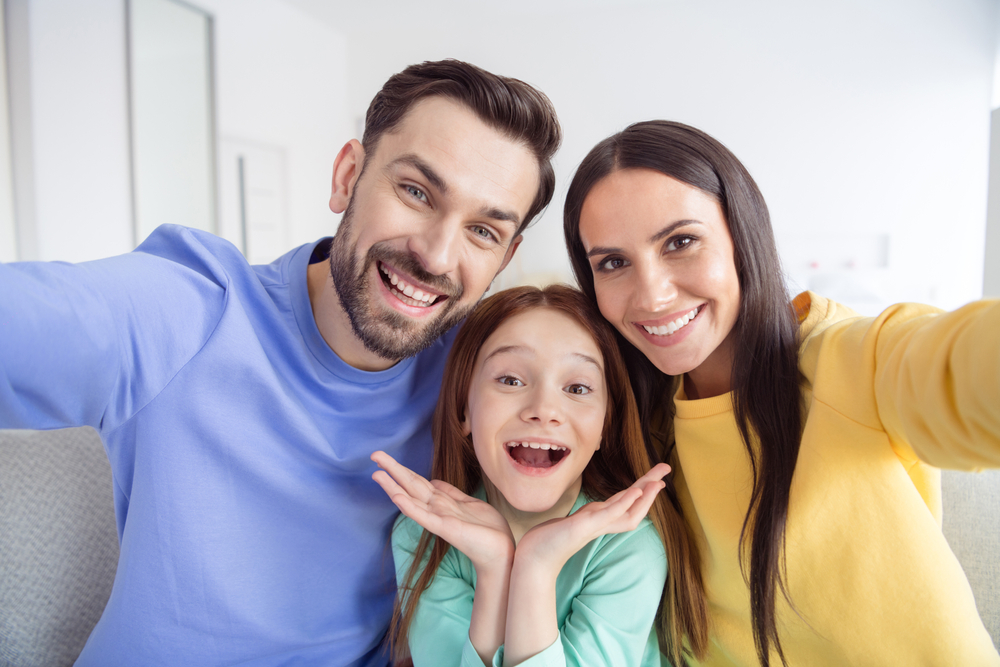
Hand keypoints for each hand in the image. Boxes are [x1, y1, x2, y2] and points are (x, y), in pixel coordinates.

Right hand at [371, 451, 515, 571]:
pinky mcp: (446, 528)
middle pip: (410, 485)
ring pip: (412, 498)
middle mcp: (436, 508)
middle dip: (393, 470)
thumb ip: (450, 492)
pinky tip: (397, 498)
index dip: (401, 469)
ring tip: (377, 474)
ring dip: (394, 486)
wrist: (500, 551)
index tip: (385, 459)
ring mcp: (439, 518)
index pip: (416, 482)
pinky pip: (425, 516)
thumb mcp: (468, 503)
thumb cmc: (486, 528)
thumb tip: (434, 481)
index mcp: (441, 501)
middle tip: (374, 455)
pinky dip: (410, 507)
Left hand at [516, 462, 670, 570]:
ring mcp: (594, 526)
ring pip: (626, 511)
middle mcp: (600, 524)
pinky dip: (624, 503)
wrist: (533, 560)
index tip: (657, 479)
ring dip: (644, 496)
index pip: (627, 504)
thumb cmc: (548, 543)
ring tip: (658, 482)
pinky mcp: (584, 527)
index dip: (644, 492)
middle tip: (667, 469)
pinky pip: (609, 514)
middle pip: (634, 506)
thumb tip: (596, 510)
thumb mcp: (571, 523)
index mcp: (598, 521)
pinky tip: (636, 492)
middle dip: (651, 487)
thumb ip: (586, 517)